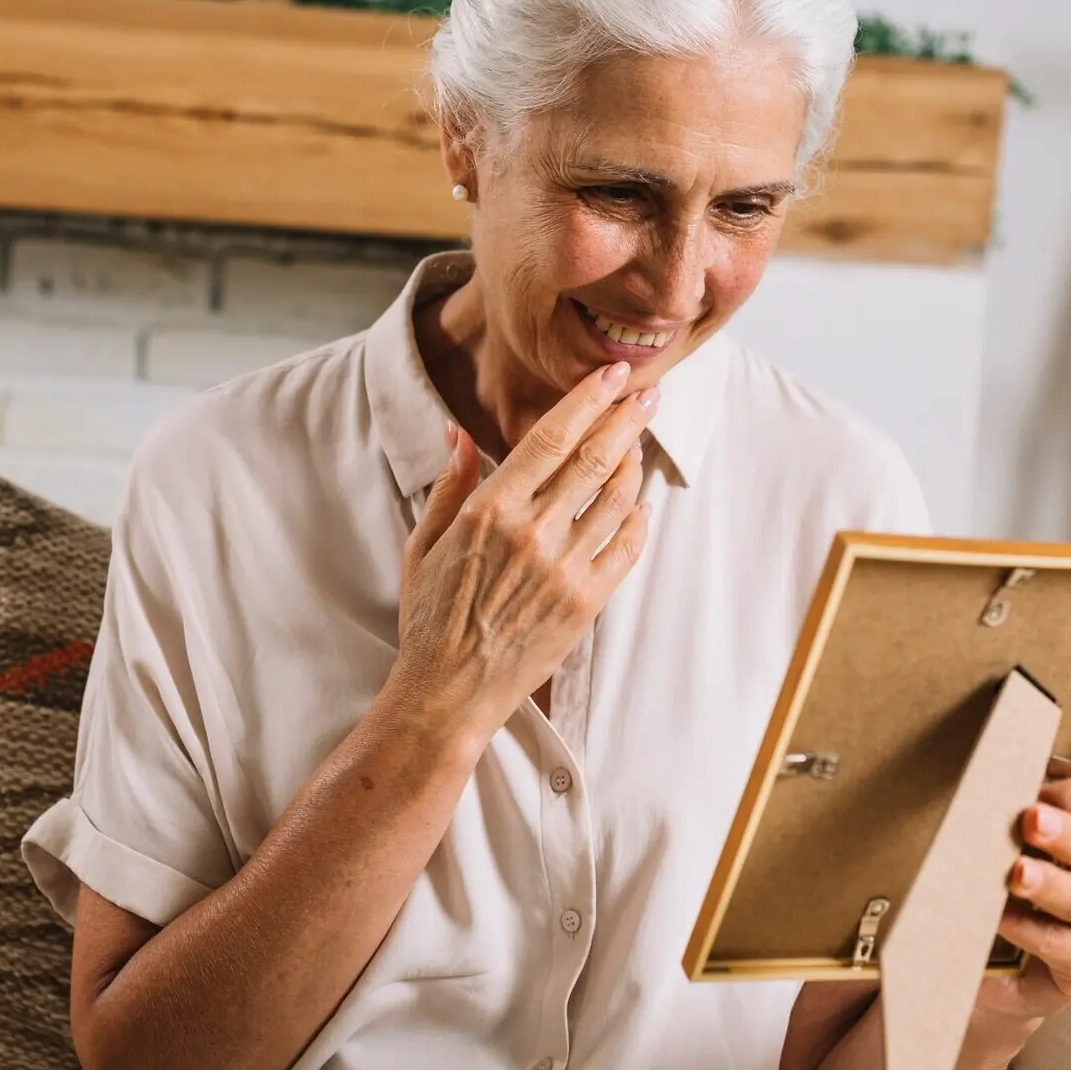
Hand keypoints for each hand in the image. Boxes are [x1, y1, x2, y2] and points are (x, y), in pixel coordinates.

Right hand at [386, 361, 654, 744]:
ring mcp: (565, 569)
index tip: (613, 376)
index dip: (588, 399)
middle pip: (596, 458)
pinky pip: (627, 548)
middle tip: (647, 394)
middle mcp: (533, 533)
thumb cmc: (429, 618)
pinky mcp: (587, 602)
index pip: (552, 437)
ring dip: (634, 464)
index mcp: (490, 510)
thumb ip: (449, 485)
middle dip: (627, 419)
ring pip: (619, 499)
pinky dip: (639, 520)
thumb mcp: (423, 544)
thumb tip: (458, 433)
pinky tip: (639, 505)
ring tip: (638, 444)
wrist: (448, 693)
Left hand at [976, 774, 1070, 1023]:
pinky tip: (999, 920)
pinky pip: (1064, 947)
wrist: (1018, 955)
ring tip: (1016, 874)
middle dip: (1065, 834)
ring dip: (1049, 885)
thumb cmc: (1029, 874)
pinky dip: (1028, 933)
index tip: (1038, 790)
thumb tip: (1002, 774)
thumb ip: (1029, 803)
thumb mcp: (1032, 836)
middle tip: (1030, 821)